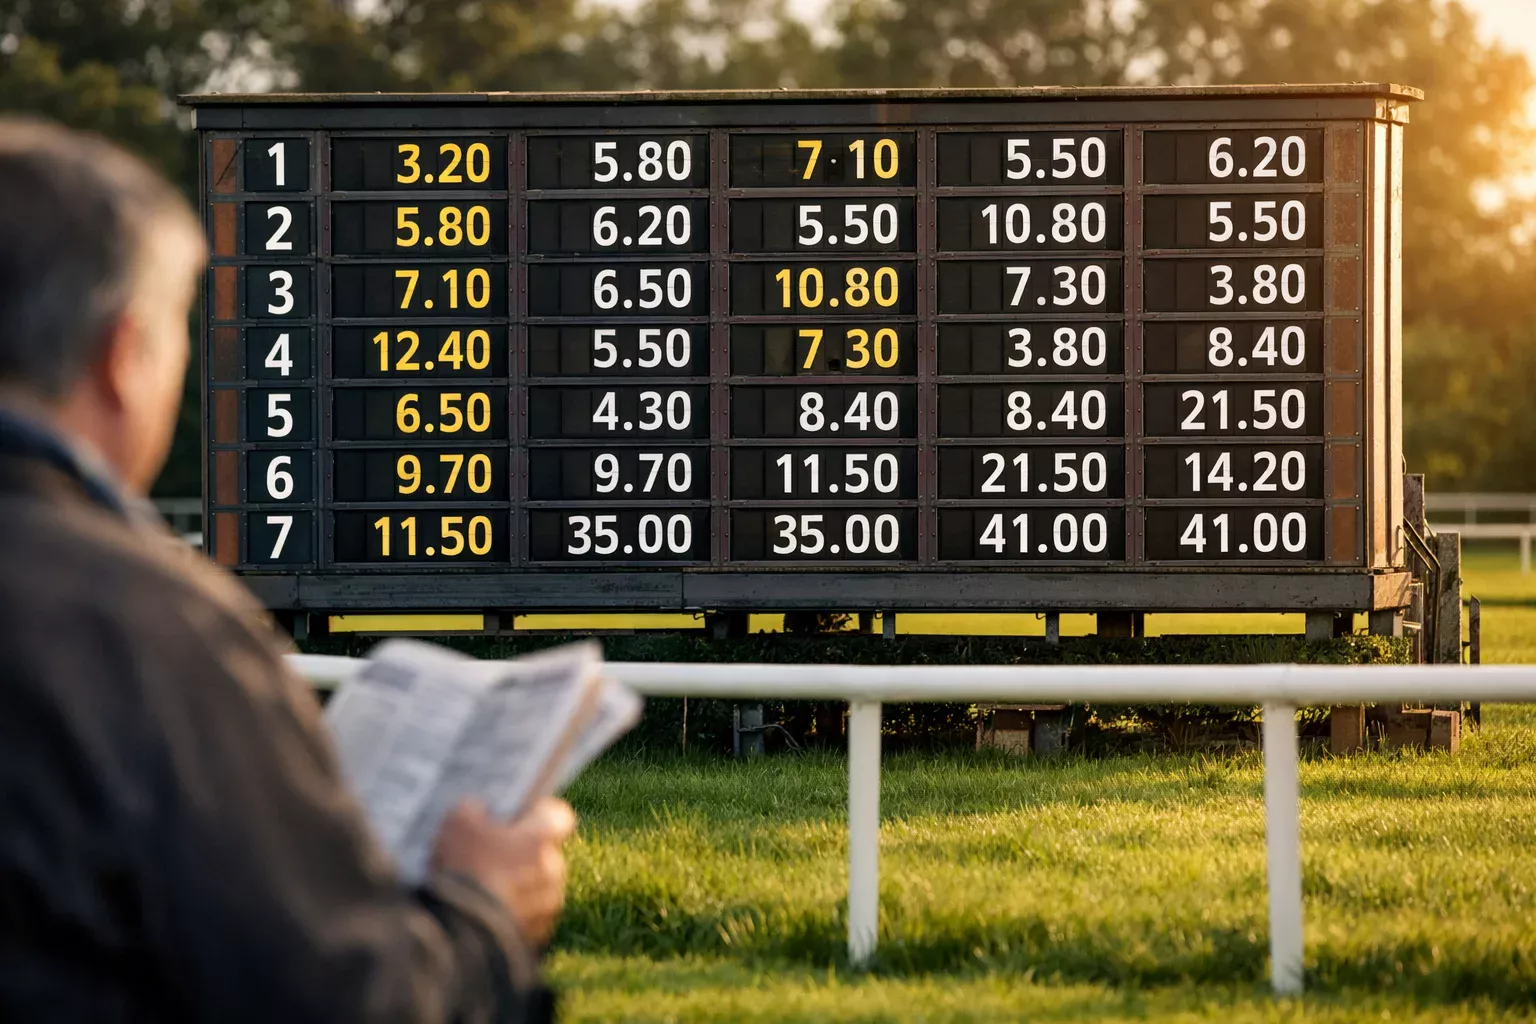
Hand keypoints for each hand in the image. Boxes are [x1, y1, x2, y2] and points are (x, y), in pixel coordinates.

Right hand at [433, 797, 576, 945]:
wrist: (461, 933)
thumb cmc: (465, 869)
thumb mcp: (457, 823)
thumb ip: (473, 809)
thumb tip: (478, 810)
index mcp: (543, 838)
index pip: (558, 815)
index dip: (537, 813)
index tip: (517, 817)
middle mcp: (554, 870)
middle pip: (544, 853)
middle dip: (522, 854)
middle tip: (491, 856)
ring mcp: (548, 907)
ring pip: (537, 888)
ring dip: (518, 887)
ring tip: (483, 889)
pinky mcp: (538, 936)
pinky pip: (528, 918)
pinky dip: (512, 914)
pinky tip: (484, 914)